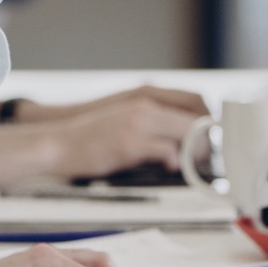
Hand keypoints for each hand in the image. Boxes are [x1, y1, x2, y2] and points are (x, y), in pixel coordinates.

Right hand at [50, 88, 208, 177]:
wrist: (57, 144)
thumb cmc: (90, 137)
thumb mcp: (124, 118)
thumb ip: (151, 120)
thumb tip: (179, 135)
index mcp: (145, 97)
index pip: (194, 99)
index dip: (207, 119)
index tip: (209, 136)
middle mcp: (144, 106)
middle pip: (195, 117)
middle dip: (206, 139)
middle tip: (204, 156)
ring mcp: (137, 123)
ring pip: (185, 134)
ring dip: (192, 153)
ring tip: (188, 164)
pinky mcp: (130, 143)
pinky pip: (166, 152)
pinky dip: (172, 163)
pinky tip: (165, 168)